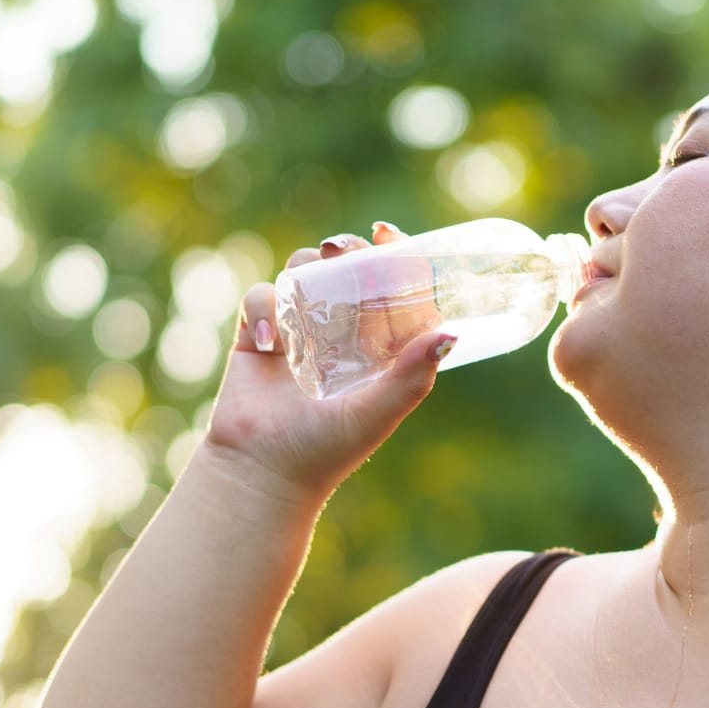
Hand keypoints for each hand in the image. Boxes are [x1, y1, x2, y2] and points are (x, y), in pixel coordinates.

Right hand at [200, 222, 455, 500]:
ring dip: (303, 268)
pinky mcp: (257, 334)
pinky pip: (260, 297)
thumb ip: (411, 376)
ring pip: (302, 271)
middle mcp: (339, 332)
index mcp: (376, 345)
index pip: (390, 285)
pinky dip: (264, 308)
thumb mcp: (378, 413)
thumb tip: (451, 332)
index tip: (387, 235)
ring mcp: (297, 329)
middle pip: (346, 267)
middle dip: (346, 250)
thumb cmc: (326, 450)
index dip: (393, 255)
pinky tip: (270, 344)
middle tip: (341, 251)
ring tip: (303, 288)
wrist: (262, 473)